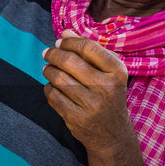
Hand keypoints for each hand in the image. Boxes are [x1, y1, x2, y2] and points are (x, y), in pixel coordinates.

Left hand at [42, 29, 131, 150]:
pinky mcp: (76, 118)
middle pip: (70, 61)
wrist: (112, 133)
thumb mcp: (108, 72)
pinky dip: (49, 88)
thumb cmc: (108, 94)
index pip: (88, 48)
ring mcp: (91, 105)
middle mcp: (106, 88)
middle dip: (53, 54)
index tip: (59, 42)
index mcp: (117, 72)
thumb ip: (89, 50)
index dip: (69, 42)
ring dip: (48, 70)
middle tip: (47, 53)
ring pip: (58, 78)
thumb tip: (65, 32)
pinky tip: (52, 86)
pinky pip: (53, 96)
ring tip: (48, 68)